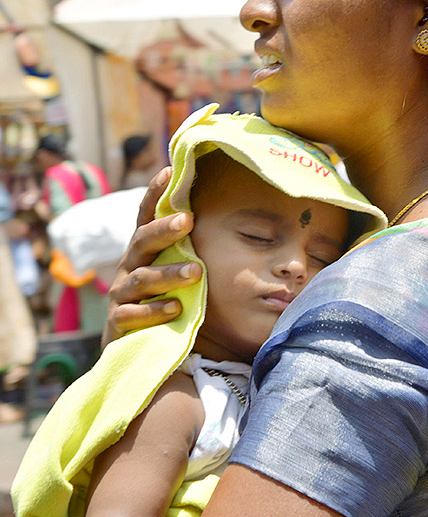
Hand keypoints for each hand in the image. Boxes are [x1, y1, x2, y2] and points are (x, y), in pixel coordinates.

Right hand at [102, 167, 201, 347]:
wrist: (135, 345)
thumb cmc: (162, 299)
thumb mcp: (173, 271)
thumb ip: (188, 249)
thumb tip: (219, 214)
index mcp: (144, 252)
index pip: (146, 218)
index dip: (155, 195)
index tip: (169, 171)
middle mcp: (129, 267)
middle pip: (142, 242)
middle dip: (164, 230)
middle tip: (189, 219)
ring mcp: (121, 295)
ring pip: (141, 279)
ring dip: (168, 274)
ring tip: (196, 272)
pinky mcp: (119, 322)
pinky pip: (132, 315)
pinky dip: (154, 311)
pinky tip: (176, 308)